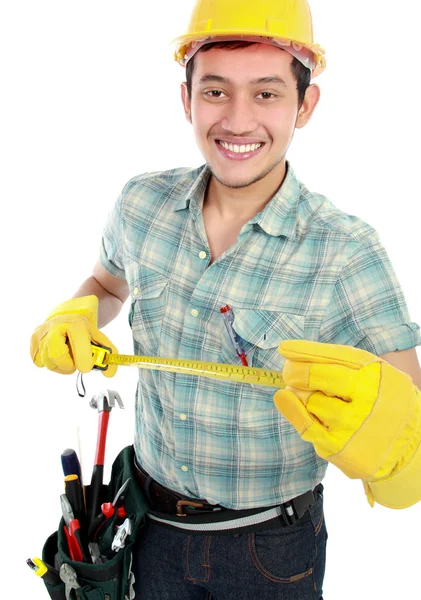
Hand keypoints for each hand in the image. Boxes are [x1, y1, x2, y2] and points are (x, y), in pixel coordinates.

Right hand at [30, 295, 117, 376]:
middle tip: (76, 361)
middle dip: (69, 365)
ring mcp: (42, 332)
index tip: (87, 367)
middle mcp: (55, 326)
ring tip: (68, 355)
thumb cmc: (86, 328)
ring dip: (61, 366)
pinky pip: (38, 361)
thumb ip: (107, 356)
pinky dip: (50, 362)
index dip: (83, 360)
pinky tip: (58, 354)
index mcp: (75, 324)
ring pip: (48, 362)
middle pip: (57, 357)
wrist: (71, 311)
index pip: (77, 346)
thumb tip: (109, 374)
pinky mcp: (34, 339)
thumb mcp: (100, 338)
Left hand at [274, 340, 420, 506]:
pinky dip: (293, 412)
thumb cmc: (384, 401)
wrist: (409, 446)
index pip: (332, 357)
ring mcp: (352, 425)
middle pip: (314, 377)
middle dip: (295, 371)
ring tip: (305, 393)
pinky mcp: (340, 448)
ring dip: (301, 395)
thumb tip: (294, 354)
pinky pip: (306, 427)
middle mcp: (366, 398)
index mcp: (374, 375)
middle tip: (289, 371)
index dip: (303, 351)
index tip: (285, 349)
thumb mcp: (374, 373)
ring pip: (309, 401)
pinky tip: (287, 401)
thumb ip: (340, 361)